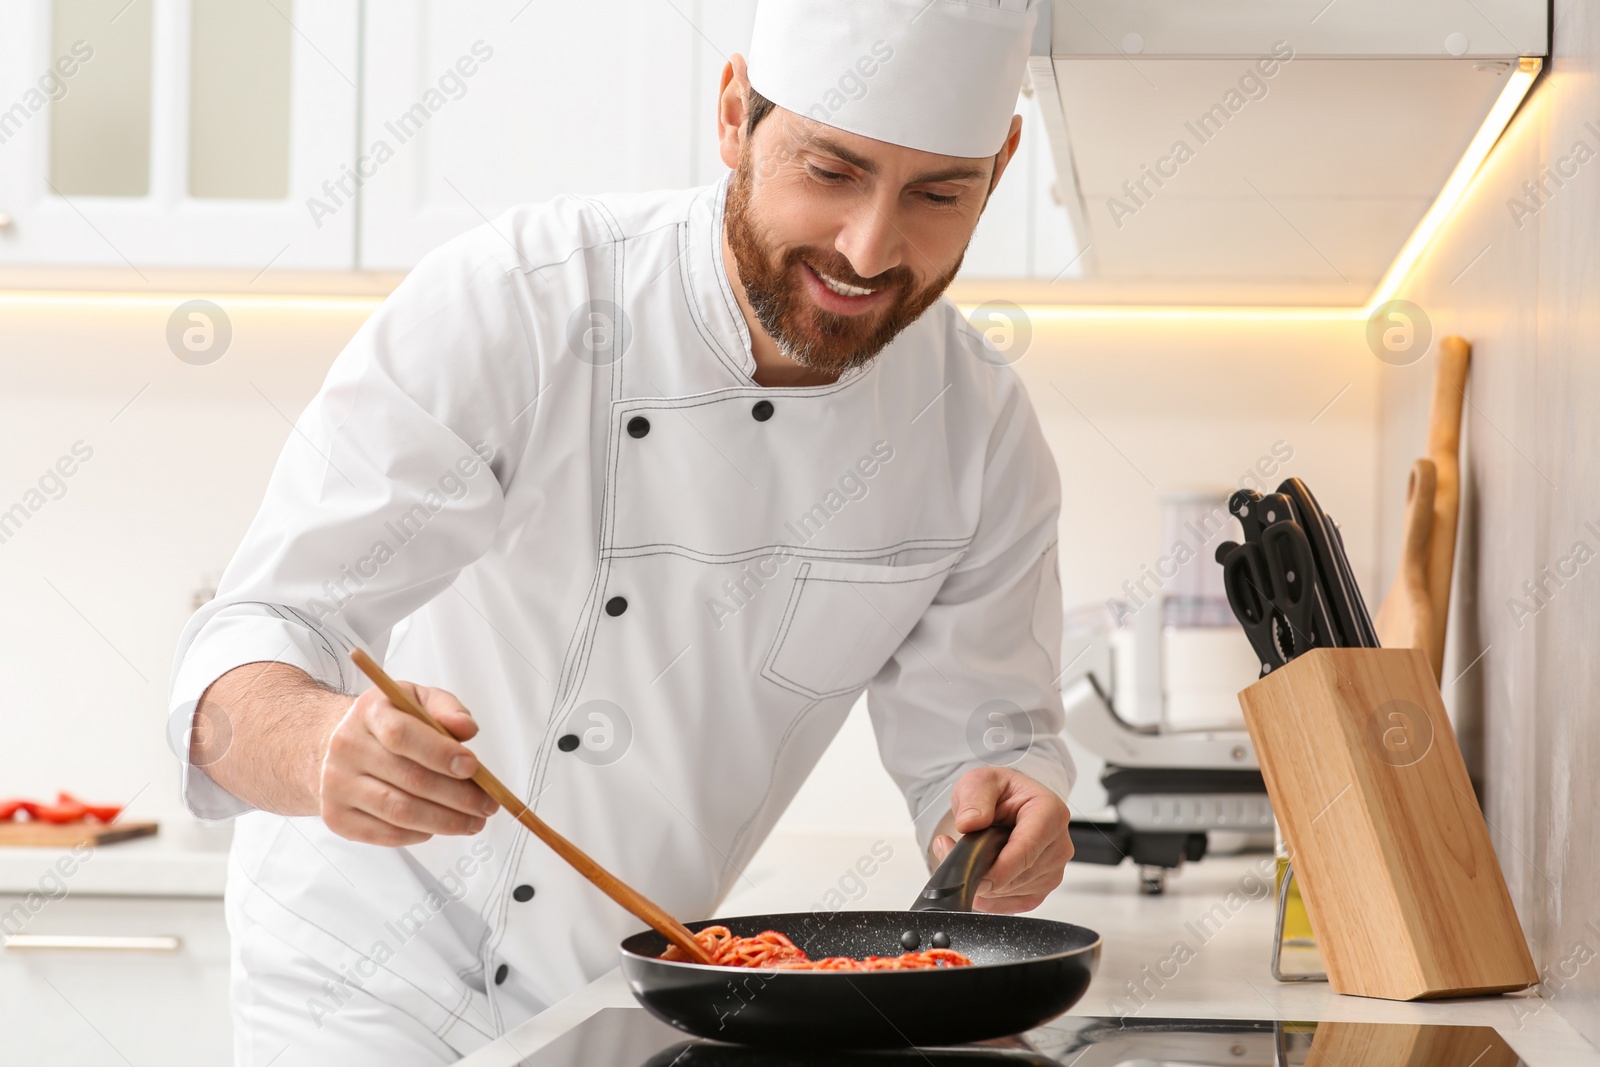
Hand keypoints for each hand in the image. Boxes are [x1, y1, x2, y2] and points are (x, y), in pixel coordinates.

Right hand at [319, 681, 499, 845]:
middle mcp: (347, 748)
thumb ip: (446, 709)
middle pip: (409, 779)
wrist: (342, 745)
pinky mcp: (338, 817)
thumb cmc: (389, 722)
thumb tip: (467, 729)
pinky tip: (439, 826)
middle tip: (486, 804)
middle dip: (458, 796)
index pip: (402, 735)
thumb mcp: (417, 700)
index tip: (473, 767)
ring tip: (473, 821)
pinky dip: (421, 834)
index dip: (441, 753)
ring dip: (445, 821)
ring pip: (400, 812)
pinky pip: (387, 834)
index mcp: (369, 712)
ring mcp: (337, 785)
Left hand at [927, 766, 1072, 913]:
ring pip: (1013, 891)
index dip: (1000, 869)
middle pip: (1019, 875)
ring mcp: (1054, 869)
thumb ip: (974, 798)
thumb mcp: (979, 781)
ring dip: (983, 884)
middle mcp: (1058, 844)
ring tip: (965, 856)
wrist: (1008, 805)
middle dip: (982, 872)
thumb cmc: (999, 793)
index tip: (975, 877)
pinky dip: (990, 898)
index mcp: (1050, 812)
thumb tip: (970, 823)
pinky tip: (978, 876)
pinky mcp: (1043, 888)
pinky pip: (1014, 904)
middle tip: (949, 851)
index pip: (1027, 850)